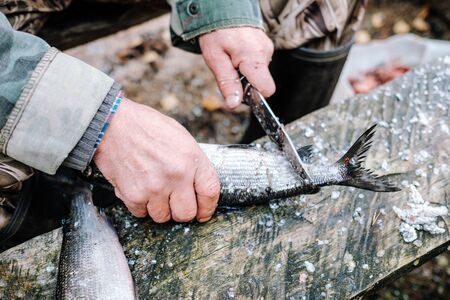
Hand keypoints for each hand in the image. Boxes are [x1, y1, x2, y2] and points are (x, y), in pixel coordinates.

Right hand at [94, 98, 219, 222]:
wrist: (112, 124)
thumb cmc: (146, 127)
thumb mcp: (181, 138)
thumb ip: (193, 163)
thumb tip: (199, 188)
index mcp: (191, 159)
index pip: (210, 193)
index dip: (208, 207)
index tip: (203, 212)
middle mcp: (176, 175)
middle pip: (187, 214)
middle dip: (182, 211)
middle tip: (175, 202)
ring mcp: (154, 187)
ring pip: (163, 217)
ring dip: (160, 208)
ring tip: (154, 189)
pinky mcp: (133, 195)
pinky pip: (142, 213)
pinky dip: (141, 205)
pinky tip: (139, 187)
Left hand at [199, 27, 275, 108]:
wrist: (222, 9)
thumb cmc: (216, 33)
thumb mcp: (215, 60)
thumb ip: (227, 83)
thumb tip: (234, 104)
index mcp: (254, 59)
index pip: (266, 89)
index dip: (254, 96)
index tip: (240, 92)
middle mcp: (265, 53)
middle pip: (261, 82)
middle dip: (246, 82)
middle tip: (229, 69)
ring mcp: (267, 48)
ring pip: (259, 72)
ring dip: (245, 72)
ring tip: (231, 58)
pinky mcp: (265, 46)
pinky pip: (258, 63)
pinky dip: (247, 63)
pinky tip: (236, 53)